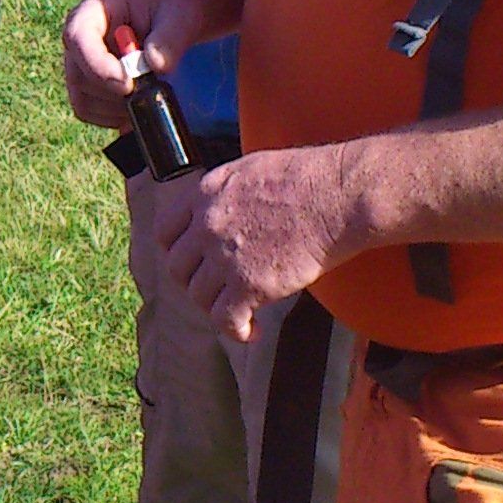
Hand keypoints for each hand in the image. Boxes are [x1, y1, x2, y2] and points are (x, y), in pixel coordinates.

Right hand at [62, 0, 213, 130]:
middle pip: (77, 72)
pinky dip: (112, 117)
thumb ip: (169, 38)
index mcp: (98, 5)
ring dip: (113, 107)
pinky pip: (89, 108)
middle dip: (111, 91)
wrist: (181, 7)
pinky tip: (140, 107)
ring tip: (147, 97)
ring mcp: (83, 57)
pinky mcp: (91, 79)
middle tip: (148, 92)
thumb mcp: (182, 15)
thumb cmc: (179, 2)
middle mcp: (82, 32)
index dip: (97, 65)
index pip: (78, 36)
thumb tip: (155, 65)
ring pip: (80, 95)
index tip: (127, 84)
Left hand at [149, 144, 367, 340]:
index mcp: (204, 194)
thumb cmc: (307, 178)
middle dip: (195, 282)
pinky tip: (252, 331)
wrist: (337, 196)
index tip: (191, 262)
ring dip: (216, 308)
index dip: (176, 252)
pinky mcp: (249, 285)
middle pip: (178, 268)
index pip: (165, 232)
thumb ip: (225, 194)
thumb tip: (223, 210)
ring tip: (239, 311)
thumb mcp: (249, 171)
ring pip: (199, 297)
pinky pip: (226, 320)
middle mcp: (206, 225)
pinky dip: (237, 331)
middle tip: (216, 289)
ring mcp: (224, 257)